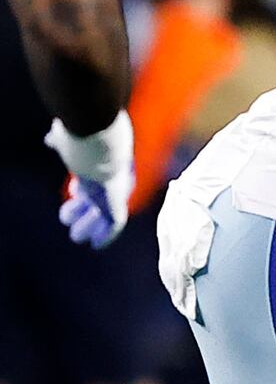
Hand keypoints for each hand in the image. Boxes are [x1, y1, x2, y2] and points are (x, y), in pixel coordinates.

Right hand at [46, 112, 133, 248]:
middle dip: (77, 211)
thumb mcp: (69, 143)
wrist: (103, 153)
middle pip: (92, 203)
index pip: (87, 186)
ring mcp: (112, 197)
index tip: (75, 189)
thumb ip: (60, 141)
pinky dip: (106, 237)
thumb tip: (50, 138)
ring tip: (84, 223)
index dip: (78, 191)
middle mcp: (106, 186)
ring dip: (87, 226)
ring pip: (100, 219)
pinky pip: (115, 226)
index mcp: (96, 171)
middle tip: (73, 208)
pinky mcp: (118, 207)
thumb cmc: (86, 146)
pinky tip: (97, 245)